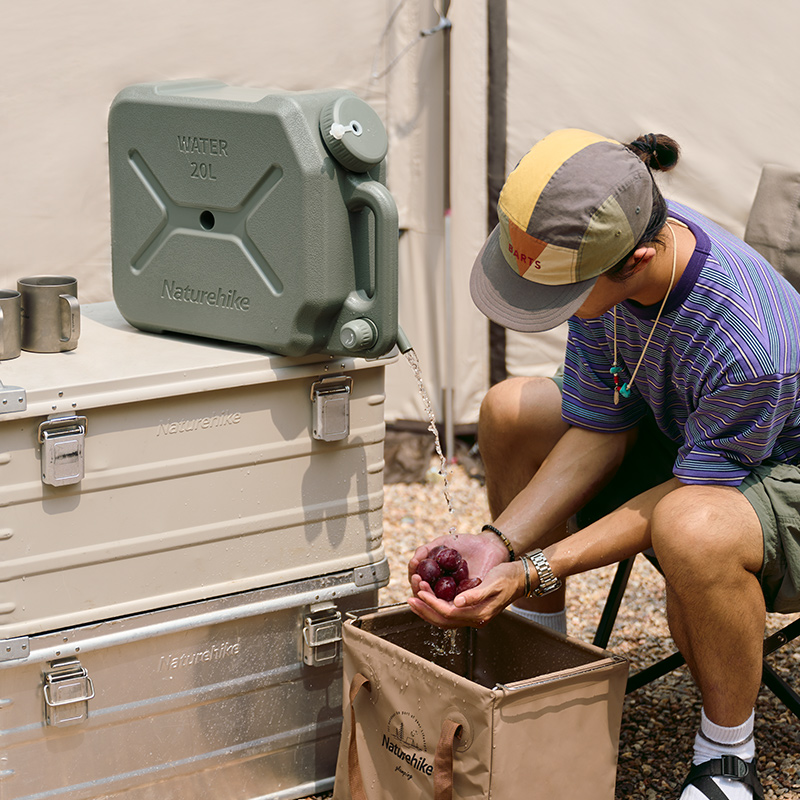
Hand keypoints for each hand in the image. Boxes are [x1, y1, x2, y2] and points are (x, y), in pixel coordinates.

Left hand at [407, 532, 521, 627]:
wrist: (520, 578)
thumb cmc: (508, 577)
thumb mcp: (493, 582)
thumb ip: (475, 594)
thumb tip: (457, 602)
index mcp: (479, 614)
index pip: (448, 612)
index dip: (432, 603)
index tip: (420, 592)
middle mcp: (474, 618)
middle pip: (443, 621)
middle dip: (424, 610)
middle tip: (410, 599)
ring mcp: (472, 616)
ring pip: (444, 619)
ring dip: (428, 610)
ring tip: (415, 598)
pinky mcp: (471, 610)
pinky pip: (449, 613)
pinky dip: (436, 607)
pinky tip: (428, 598)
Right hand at [407, 532, 508, 596]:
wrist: (488, 545)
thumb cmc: (466, 544)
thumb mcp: (441, 544)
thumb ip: (425, 550)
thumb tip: (412, 563)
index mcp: (436, 579)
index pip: (420, 588)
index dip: (415, 584)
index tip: (414, 576)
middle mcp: (444, 590)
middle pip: (425, 599)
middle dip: (418, 590)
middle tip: (418, 581)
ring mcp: (455, 596)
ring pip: (437, 606)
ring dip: (427, 598)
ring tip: (423, 584)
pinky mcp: (467, 599)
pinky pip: (454, 606)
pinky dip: (443, 602)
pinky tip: (437, 593)